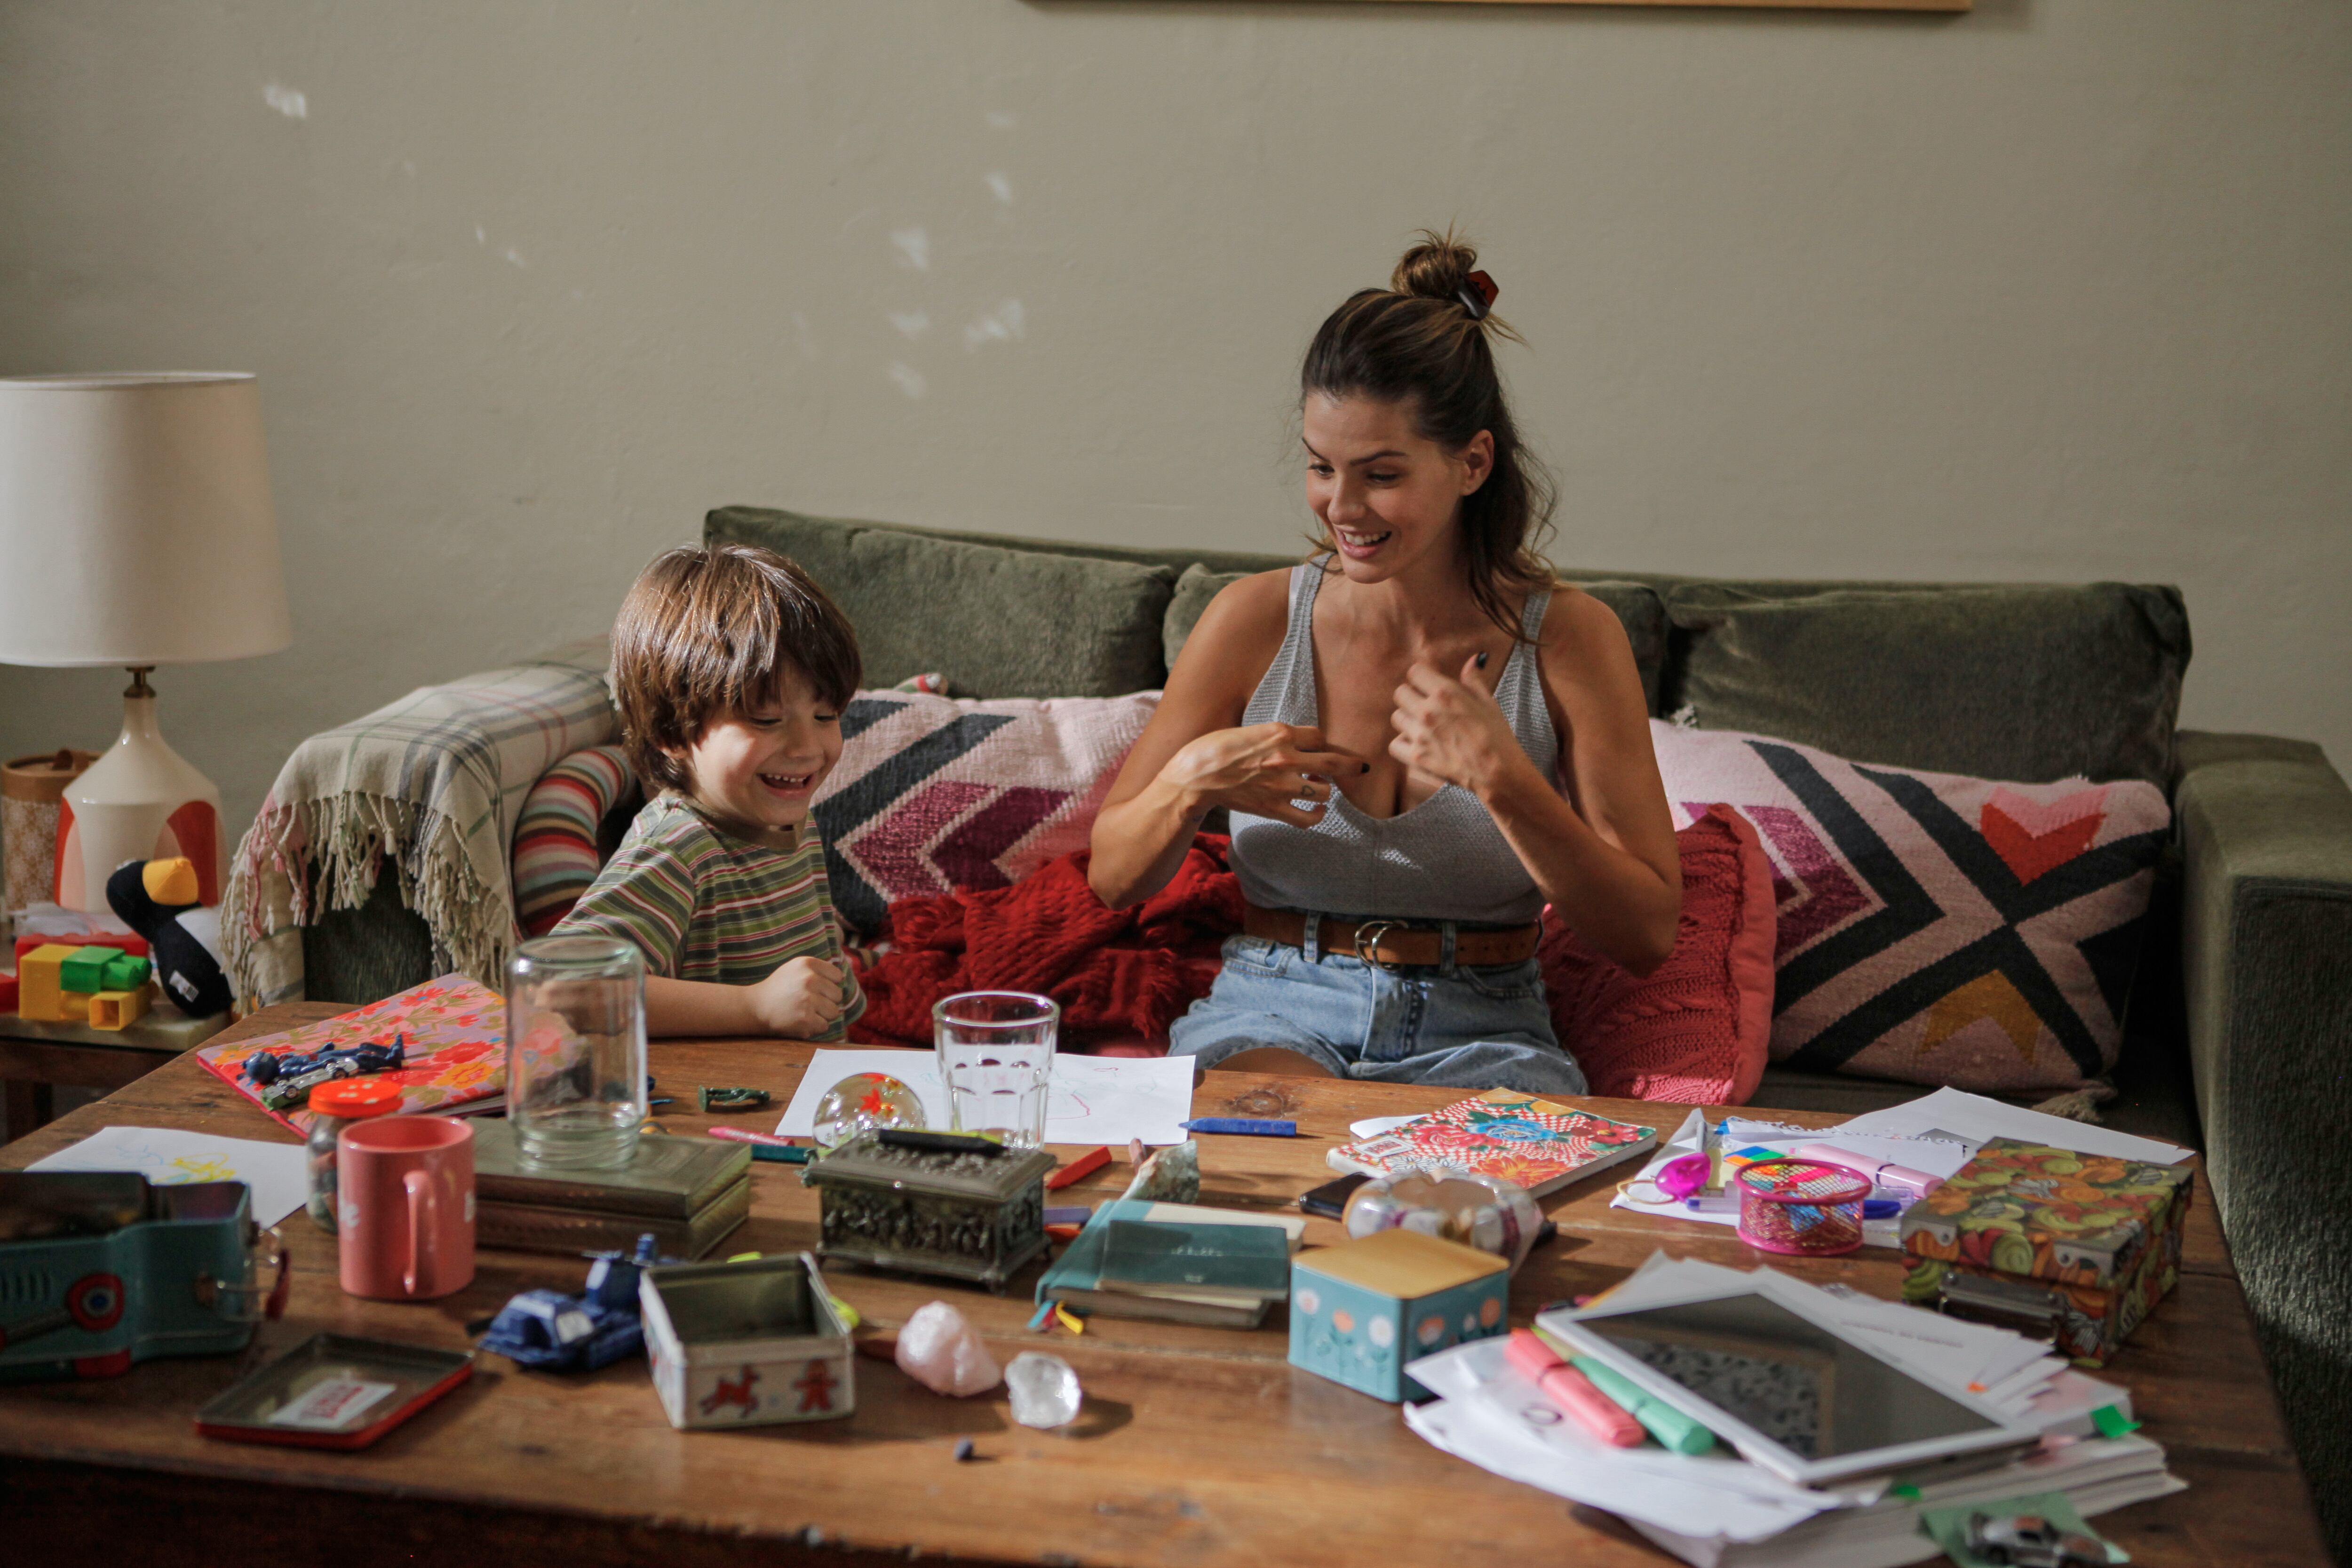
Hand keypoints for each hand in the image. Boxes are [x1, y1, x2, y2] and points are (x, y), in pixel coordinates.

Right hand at [747, 956, 844, 1037]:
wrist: (756, 1006)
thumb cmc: (780, 987)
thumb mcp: (796, 968)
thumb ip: (819, 968)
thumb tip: (847, 970)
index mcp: (807, 963)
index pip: (837, 976)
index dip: (829, 985)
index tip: (816, 989)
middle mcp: (809, 979)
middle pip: (838, 995)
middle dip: (827, 1001)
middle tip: (809, 1003)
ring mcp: (807, 999)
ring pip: (834, 1011)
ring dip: (823, 1015)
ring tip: (806, 1012)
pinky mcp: (805, 1019)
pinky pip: (824, 1025)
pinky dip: (815, 1027)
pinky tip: (802, 1021)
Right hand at [1160, 722, 1366, 826]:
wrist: (1195, 777)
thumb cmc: (1214, 749)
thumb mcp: (1249, 730)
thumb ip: (1274, 736)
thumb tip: (1293, 742)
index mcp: (1279, 733)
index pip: (1318, 735)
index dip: (1321, 742)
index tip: (1321, 747)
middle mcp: (1287, 758)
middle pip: (1334, 763)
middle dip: (1352, 765)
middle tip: (1362, 768)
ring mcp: (1283, 785)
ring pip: (1324, 791)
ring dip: (1325, 790)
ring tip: (1320, 790)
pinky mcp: (1274, 808)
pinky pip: (1309, 817)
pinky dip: (1318, 815)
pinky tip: (1318, 811)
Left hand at [1389, 654, 1526, 799]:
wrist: (1497, 771)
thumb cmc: (1497, 735)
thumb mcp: (1488, 702)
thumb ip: (1474, 680)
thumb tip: (1473, 659)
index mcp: (1446, 693)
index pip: (1414, 672)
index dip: (1422, 678)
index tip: (1428, 685)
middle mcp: (1428, 711)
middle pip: (1400, 693)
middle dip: (1412, 696)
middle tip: (1425, 705)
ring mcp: (1420, 735)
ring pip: (1397, 717)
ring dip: (1408, 719)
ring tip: (1423, 726)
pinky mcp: (1416, 756)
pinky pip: (1395, 744)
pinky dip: (1403, 743)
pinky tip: (1417, 743)